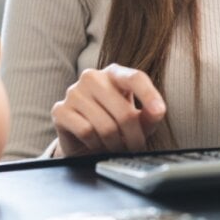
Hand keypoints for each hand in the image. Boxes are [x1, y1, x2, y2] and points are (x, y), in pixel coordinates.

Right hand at [51, 63, 166, 156]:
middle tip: (134, 146)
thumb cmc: (115, 125)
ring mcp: (74, 92)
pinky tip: (95, 142)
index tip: (159, 111)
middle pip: (123, 110)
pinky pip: (86, 131)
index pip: (135, 78)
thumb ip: (150, 114)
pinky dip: (95, 143)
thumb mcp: (138, 120)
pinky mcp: (60, 110)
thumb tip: (157, 110)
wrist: (83, 141)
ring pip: (105, 125)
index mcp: (114, 73)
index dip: (149, 95)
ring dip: (114, 143)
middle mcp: (93, 77)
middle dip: (132, 136)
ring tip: (115, 144)